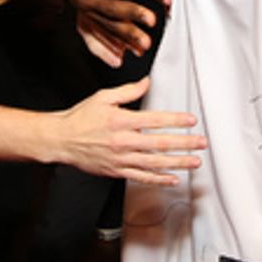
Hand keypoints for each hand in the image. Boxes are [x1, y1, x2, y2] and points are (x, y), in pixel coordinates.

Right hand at [48, 0, 154, 58]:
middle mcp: (86, 1)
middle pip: (110, 9)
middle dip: (132, 15)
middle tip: (151, 20)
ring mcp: (89, 12)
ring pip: (110, 26)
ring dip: (129, 36)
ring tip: (145, 44)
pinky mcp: (91, 19)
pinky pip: (102, 36)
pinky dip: (113, 47)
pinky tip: (127, 55)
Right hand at [53, 78, 205, 185]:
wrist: (61, 140)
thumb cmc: (80, 118)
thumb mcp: (103, 97)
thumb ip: (128, 91)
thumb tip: (147, 82)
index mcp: (121, 121)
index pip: (154, 120)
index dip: (175, 120)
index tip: (191, 120)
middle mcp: (122, 142)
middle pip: (159, 144)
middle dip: (184, 144)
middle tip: (201, 143)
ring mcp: (120, 159)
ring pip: (154, 164)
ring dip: (177, 163)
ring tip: (194, 162)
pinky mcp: (116, 171)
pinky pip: (141, 177)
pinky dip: (158, 179)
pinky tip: (172, 178)